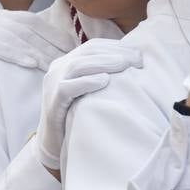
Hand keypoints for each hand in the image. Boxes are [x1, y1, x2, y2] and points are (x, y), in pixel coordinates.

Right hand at [0, 13, 70, 72]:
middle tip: (66, 59)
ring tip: (51, 63)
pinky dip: (14, 54)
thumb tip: (52, 50)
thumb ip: (19, 42)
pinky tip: (29, 63)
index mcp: (0, 16)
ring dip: (35, 51)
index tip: (72, 48)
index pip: (32, 22)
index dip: (52, 34)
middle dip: (48, 44)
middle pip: (25, 29)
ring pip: (12, 37)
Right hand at [36, 42, 143, 170]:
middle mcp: (57, 69)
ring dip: (104, 63)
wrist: (53, 141)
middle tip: (137, 60)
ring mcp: (52, 84)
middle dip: (114, 52)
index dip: (116, 47)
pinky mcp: (52, 101)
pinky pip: (68, 87)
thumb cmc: (77, 114)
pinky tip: (105, 81)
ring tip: (125, 65)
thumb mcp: (87, 90)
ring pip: (77, 66)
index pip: (92, 47)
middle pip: (87, 52)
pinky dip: (87, 82)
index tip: (138, 54)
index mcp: (65, 63)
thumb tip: (132, 64)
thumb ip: (100, 75)